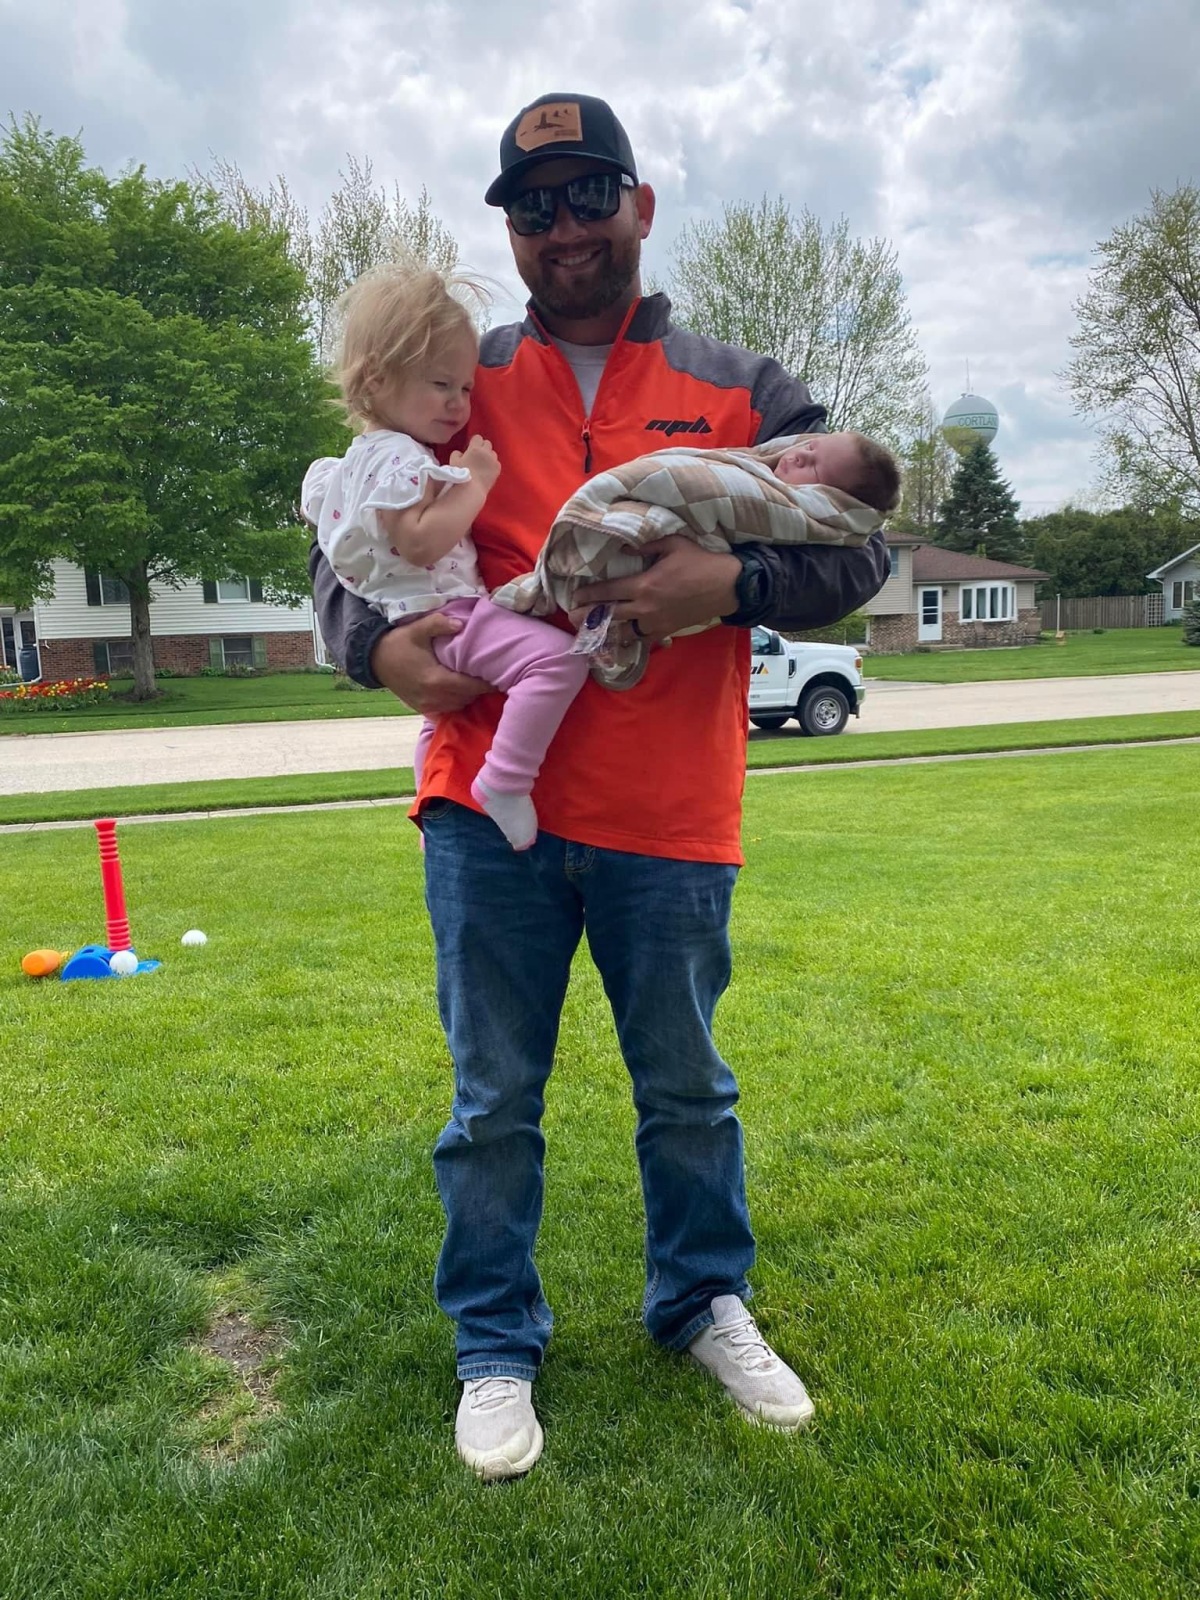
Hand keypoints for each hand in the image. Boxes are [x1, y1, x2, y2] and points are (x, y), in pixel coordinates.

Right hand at [368, 611, 490, 715]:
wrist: (374, 660)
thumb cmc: (397, 643)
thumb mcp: (417, 629)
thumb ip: (439, 624)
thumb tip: (461, 624)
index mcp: (435, 679)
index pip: (469, 686)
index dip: (486, 683)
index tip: (499, 676)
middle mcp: (433, 696)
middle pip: (467, 697)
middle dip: (479, 689)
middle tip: (491, 676)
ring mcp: (427, 705)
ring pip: (458, 705)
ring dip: (468, 695)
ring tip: (476, 682)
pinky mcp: (421, 708)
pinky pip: (446, 709)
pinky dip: (456, 701)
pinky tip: (459, 689)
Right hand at [450, 435, 500, 493]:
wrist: (471, 490)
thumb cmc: (460, 475)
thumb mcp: (454, 462)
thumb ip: (457, 454)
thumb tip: (461, 453)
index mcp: (475, 448)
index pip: (477, 437)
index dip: (474, 442)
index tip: (471, 447)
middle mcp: (486, 452)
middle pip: (487, 443)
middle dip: (482, 447)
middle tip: (477, 455)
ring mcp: (494, 461)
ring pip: (493, 453)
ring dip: (488, 455)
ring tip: (483, 463)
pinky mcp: (498, 469)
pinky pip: (497, 462)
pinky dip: (493, 464)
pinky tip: (487, 470)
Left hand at [568, 537, 741, 642]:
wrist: (727, 587)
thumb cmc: (700, 562)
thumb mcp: (672, 544)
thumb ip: (645, 546)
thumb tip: (623, 548)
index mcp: (643, 586)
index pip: (607, 592)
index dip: (588, 595)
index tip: (575, 597)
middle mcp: (645, 608)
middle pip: (609, 616)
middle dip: (588, 617)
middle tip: (572, 618)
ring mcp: (655, 623)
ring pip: (623, 632)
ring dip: (606, 631)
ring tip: (591, 631)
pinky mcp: (666, 632)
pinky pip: (642, 639)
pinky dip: (630, 638)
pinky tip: (620, 638)